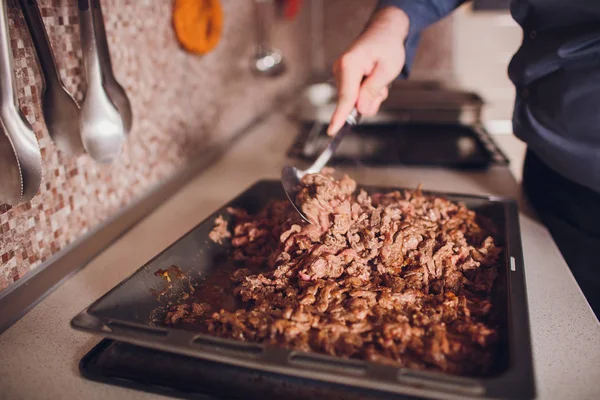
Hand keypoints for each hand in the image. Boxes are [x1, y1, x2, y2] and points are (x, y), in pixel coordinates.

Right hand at [328, 7, 409, 134]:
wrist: (384, 32)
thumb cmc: (387, 47)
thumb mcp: (388, 70)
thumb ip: (373, 91)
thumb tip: (360, 109)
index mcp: (350, 65)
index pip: (346, 97)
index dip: (340, 116)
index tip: (332, 131)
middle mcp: (340, 69)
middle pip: (352, 102)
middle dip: (369, 100)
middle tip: (383, 86)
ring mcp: (340, 73)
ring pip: (355, 101)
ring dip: (370, 96)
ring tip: (378, 78)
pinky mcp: (343, 77)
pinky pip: (355, 95)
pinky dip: (367, 92)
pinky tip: (373, 79)